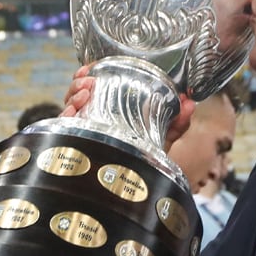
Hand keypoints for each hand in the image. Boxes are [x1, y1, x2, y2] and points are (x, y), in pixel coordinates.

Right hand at [61, 67, 196, 149]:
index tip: (88, 68)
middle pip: (77, 93)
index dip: (87, 74)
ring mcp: (84, 130)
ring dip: (73, 95)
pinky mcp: (78, 144)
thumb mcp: (164, 136)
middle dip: (78, 83)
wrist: (140, 187)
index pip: (94, 86)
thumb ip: (178, 122)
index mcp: (110, 109)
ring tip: (84, 94)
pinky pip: (64, 128)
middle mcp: (94, 117)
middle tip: (88, 82)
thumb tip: (190, 103)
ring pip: (69, 106)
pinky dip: (66, 117)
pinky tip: (73, 113)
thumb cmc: (148, 157)